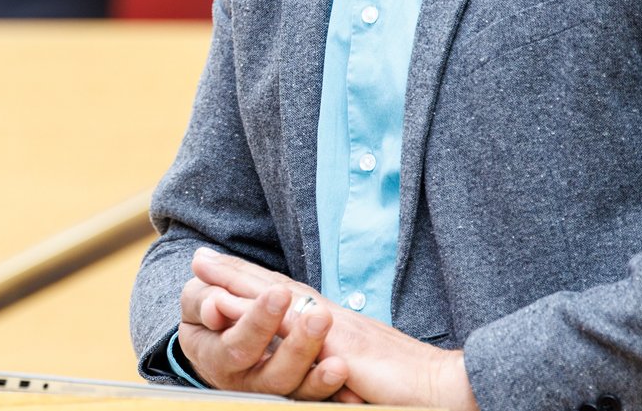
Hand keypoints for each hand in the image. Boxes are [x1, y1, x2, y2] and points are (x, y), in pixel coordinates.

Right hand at [177, 250, 348, 398]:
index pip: (238, 344)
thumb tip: (215, 304)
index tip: (279, 292)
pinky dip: (335, 395)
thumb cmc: (208, 311)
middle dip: (297, 348)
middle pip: (273, 376)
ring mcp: (272, 390)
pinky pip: (316, 398)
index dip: (257, 320)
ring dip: (319, 379)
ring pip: (297, 393)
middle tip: (319, 317)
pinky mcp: (295, 392)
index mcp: (217, 356)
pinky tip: (351, 386)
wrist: (217, 335)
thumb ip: (205, 298)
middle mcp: (246, 381)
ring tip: (339, 363)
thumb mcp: (199, 300)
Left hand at [190, 250, 477, 409]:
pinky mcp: (335, 346)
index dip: (254, 281)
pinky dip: (256, 313)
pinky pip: (287, 326)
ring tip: (201, 268)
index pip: (288, 295)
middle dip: (234, 272)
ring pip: (274, 299)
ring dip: (236, 283)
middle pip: (273, 288)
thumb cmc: (408, 383)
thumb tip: (326, 365)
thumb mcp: (362, 367)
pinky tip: (229, 306)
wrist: (444, 385)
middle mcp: (329, 318)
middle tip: (197, 256)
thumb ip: (337, 359)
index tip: (223, 268)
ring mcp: (330, 328)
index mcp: (335, 323)